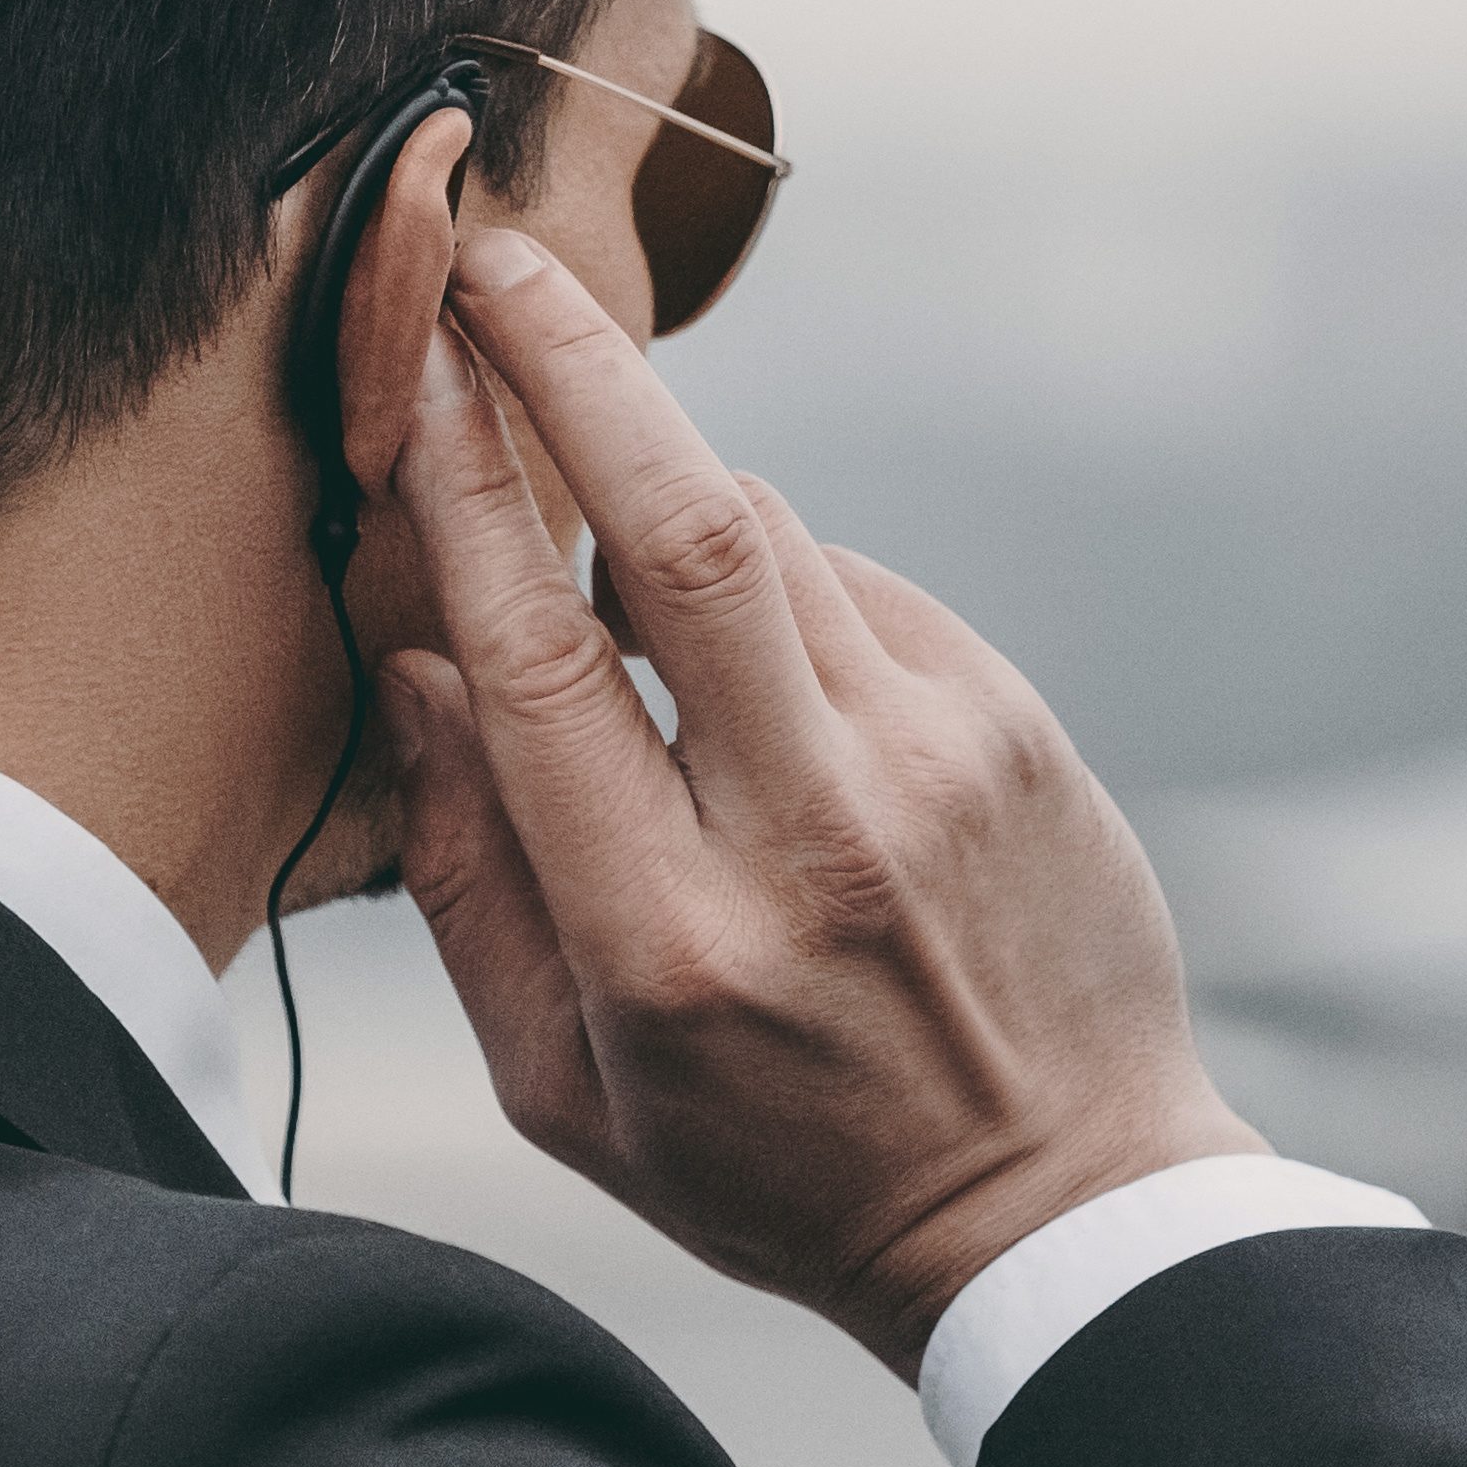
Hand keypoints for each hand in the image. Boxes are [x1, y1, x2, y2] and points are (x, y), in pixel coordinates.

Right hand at [383, 224, 1262, 1374]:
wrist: (1056, 1212)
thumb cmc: (781, 1170)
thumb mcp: (569, 1093)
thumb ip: (467, 885)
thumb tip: (413, 673)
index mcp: (669, 942)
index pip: (542, 659)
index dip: (462, 489)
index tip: (409, 366)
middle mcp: (813, 835)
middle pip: (678, 528)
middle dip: (572, 365)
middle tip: (498, 255)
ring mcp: (936, 767)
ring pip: (770, 536)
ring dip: (672, 502)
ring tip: (628, 565)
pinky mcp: (1015, 731)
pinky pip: (859, 591)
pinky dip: (784, 595)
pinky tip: (774, 694)